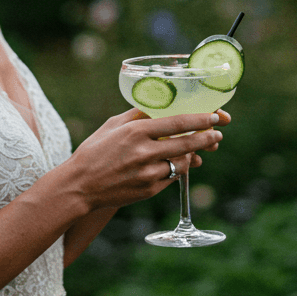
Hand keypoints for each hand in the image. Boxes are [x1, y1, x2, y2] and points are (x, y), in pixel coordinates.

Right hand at [69, 108, 229, 211]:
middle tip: (217, 133)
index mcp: (136, 131)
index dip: (201, 119)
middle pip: (187, 143)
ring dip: (193, 155)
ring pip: (183, 163)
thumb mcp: (113, 125)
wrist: (78, 187)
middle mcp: (144, 152)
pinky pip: (172, 178)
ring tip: (199, 148)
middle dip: (207, 137)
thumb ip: (138, 114)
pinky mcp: (148, 190)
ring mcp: (148, 174)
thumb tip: (160, 105)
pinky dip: (178, 169)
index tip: (215, 115)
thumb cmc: (94, 151)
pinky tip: (180, 163)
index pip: (178, 122)